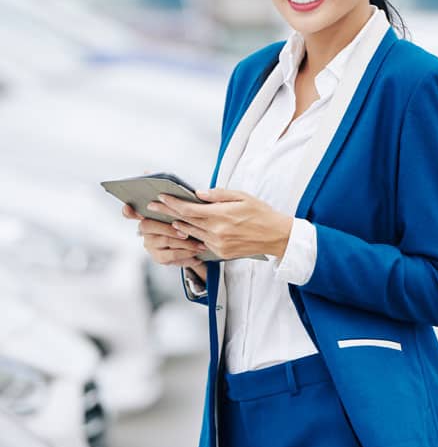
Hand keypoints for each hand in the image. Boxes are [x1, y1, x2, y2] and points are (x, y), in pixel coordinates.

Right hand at [121, 203, 206, 278]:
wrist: (193, 246)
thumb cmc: (185, 225)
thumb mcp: (182, 212)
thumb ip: (175, 202)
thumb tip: (171, 182)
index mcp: (147, 216)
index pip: (130, 212)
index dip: (128, 211)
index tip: (128, 208)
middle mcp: (145, 231)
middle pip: (150, 227)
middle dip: (169, 229)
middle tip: (185, 232)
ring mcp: (151, 245)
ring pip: (165, 242)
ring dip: (184, 244)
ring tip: (200, 245)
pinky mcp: (159, 258)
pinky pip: (173, 257)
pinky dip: (187, 256)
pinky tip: (197, 255)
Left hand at [145, 188, 292, 260]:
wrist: (277, 237)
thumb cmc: (261, 213)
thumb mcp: (242, 197)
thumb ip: (219, 195)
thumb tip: (199, 193)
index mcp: (221, 216)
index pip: (190, 209)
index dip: (173, 203)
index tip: (160, 197)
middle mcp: (217, 232)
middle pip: (186, 222)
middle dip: (168, 213)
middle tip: (152, 206)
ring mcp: (218, 245)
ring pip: (192, 234)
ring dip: (177, 225)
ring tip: (165, 217)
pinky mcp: (221, 254)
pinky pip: (202, 243)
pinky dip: (193, 235)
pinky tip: (186, 229)